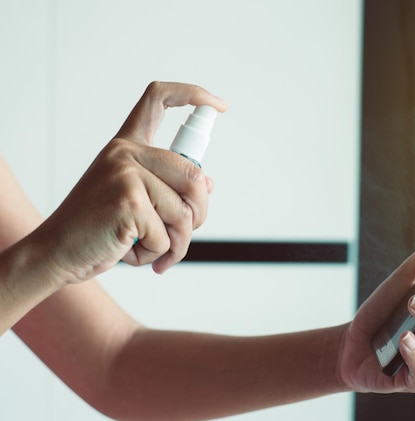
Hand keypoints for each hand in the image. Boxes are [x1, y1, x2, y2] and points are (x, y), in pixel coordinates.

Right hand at [32, 82, 227, 283]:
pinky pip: (166, 236)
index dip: (193, 93)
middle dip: (199, 214)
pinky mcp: (128, 201)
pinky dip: (157, 254)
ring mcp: (125, 174)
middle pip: (193, 175)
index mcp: (127, 146)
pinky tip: (131, 251)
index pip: (159, 100)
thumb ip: (168, 188)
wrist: (56, 251)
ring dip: (177, 243)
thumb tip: (208, 183)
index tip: (218, 104)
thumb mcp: (134, 200)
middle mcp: (125, 153)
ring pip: (184, 212)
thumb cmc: (97, 228)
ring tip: (152, 249)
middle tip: (183, 236)